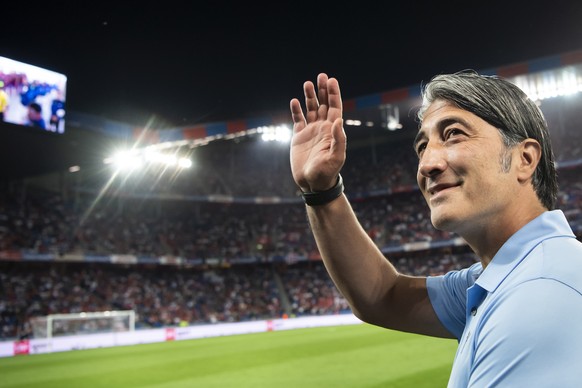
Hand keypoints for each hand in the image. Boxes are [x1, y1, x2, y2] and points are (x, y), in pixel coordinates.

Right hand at [289, 73, 346, 192]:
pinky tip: (294, 101)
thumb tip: (337, 120)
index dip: (333, 94)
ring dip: (309, 96)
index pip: (334, 107)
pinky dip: (296, 110)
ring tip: (307, 83)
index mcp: (332, 131)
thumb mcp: (336, 157)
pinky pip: (297, 120)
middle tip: (321, 76)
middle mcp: (322, 128)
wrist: (313, 184)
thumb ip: (338, 139)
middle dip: (323, 90)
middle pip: (323, 104)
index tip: (331, 80)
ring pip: (310, 109)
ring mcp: (310, 131)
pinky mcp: (298, 137)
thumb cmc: (327, 173)